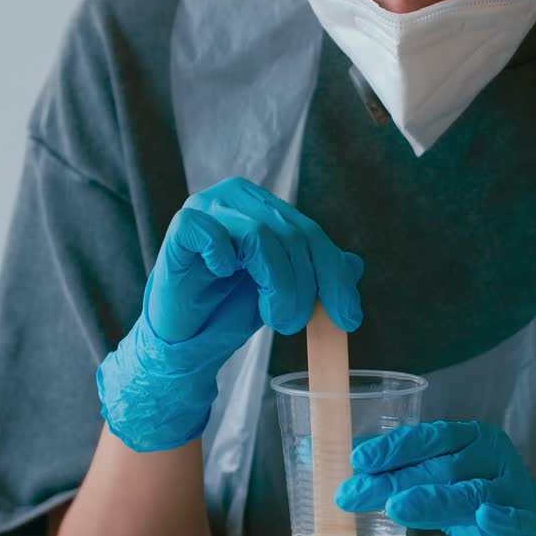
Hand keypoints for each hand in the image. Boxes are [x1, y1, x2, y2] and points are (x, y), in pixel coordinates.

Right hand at [98, 177, 363, 451]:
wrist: (186, 338)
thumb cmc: (230, 307)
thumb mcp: (285, 291)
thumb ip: (317, 274)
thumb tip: (355, 265)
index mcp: (264, 206)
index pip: (311, 233)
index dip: (334, 276)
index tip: (349, 318)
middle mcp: (237, 198)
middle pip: (292, 234)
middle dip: (306, 286)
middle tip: (298, 323)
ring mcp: (206, 207)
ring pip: (260, 236)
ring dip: (277, 285)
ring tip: (274, 317)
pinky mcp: (181, 227)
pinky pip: (211, 233)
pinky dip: (224, 257)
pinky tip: (224, 275)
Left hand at [335, 421, 535, 535]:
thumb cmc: (481, 505)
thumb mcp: (440, 486)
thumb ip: (400, 474)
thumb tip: (335, 463)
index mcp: (471, 440)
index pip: (428, 438)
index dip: (393, 446)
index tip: (357, 459)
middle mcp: (493, 459)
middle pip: (440, 466)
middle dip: (393, 479)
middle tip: (353, 494)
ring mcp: (514, 493)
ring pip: (470, 494)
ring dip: (433, 499)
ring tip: (397, 507)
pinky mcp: (531, 529)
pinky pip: (515, 521)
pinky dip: (501, 519)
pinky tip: (485, 517)